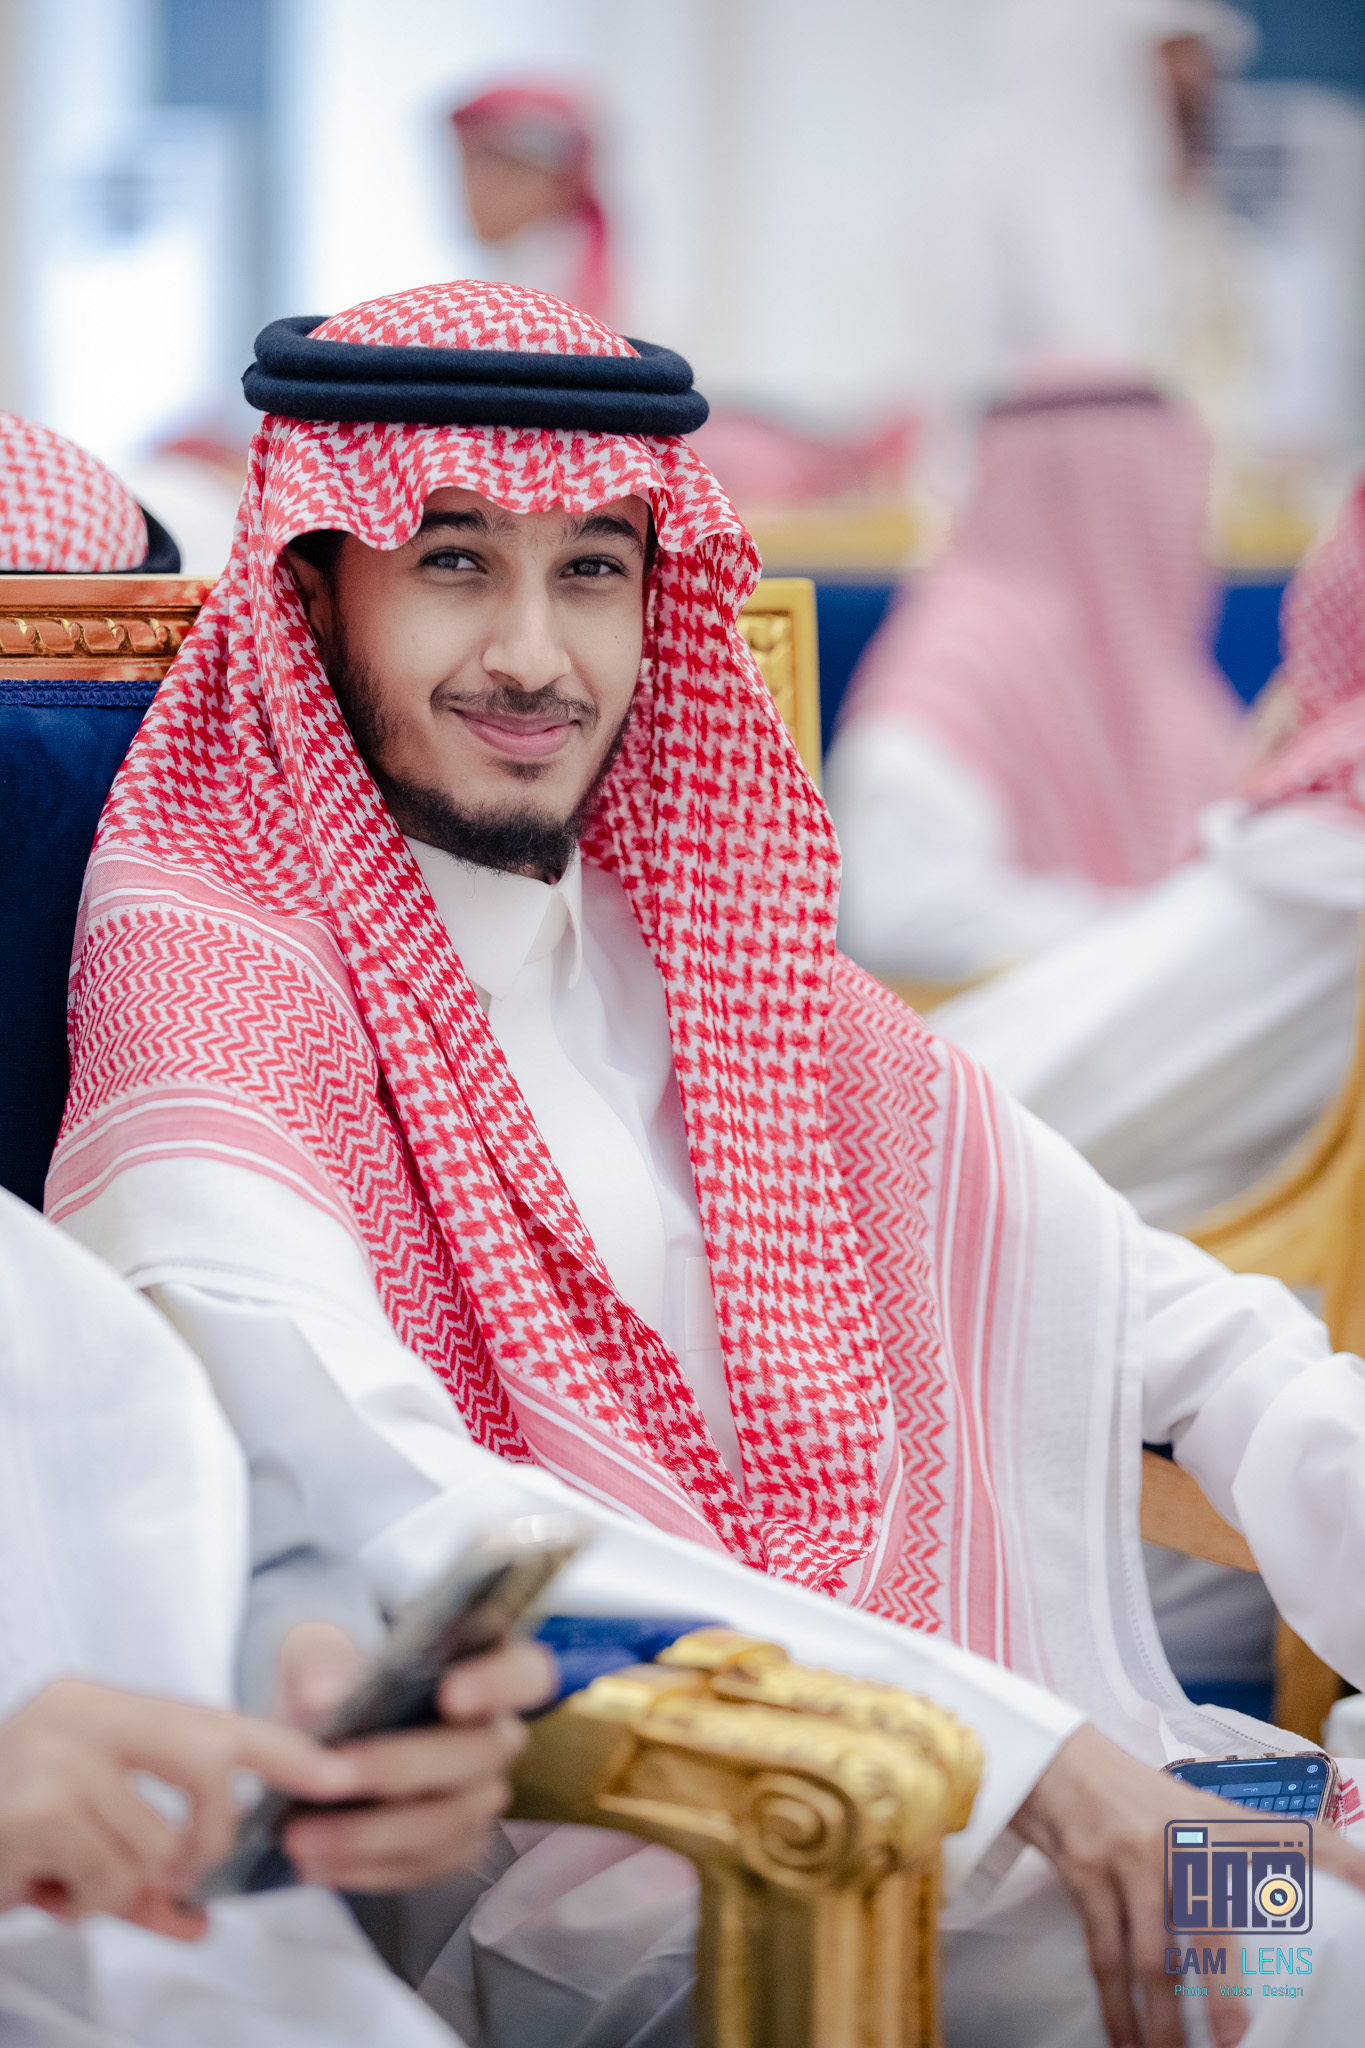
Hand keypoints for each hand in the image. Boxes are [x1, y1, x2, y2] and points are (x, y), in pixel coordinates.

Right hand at [0, 1680, 359, 1938]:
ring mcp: (55, 1752)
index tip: (337, 1773)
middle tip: (186, 1879)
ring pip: (155, 1846)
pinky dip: (84, 1902)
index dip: (283, 1747)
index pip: (213, 1717)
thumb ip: (144, 1870)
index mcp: (96, 1705)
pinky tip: (36, 1887)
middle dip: (215, 1832)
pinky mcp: (38, 1807)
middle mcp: (77, 1712)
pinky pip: (111, 1878)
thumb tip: (198, 1916)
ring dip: (120, 1888)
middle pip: (208, 1758)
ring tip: (61, 1879)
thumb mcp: (79, 1848)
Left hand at [274, 1628, 556, 1891]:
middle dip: (403, 1767)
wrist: (316, 1743)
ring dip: (372, 1833)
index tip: (450, 1695)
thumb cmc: (333, 1682)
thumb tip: (323, 1693)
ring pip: (450, 1822)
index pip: (526, 1672)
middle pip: (480, 1754)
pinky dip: (367, 1868)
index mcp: (483, 1667)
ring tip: (300, 1836)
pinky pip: (423, 1867)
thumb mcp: (316, 1652)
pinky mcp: (454, 1849)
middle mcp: (494, 1733)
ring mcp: (479, 1796)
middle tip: (331, 1776)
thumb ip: (319, 1660)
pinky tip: (317, 1862)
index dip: (499, 1683)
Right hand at [1014, 1724, 1364, 2047]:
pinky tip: (1124, 2036)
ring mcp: (1131, 1858)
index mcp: (1215, 1821)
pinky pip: (1105, 1954)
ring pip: (1153, 1956)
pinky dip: (1115, 2005)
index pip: (1291, 1835)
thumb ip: (1230, 1850)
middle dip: (1224, 1987)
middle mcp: (1178, 1839)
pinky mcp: (1087, 1873)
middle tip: (1234, 2039)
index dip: (1338, 1861)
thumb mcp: (1189, 1811)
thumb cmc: (1130, 1797)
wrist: (1057, 1763)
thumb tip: (1279, 1899)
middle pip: (1214, 1920)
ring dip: (1163, 2019)